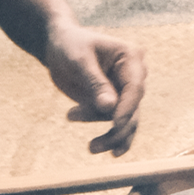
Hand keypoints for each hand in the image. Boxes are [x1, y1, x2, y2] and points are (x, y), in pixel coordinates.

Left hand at [42, 22, 145, 155]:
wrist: (59, 46)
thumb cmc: (69, 45)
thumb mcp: (79, 60)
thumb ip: (95, 82)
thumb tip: (109, 107)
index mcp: (131, 58)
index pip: (135, 87)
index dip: (127, 108)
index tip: (115, 125)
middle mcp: (134, 75)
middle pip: (133, 108)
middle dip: (117, 128)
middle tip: (96, 144)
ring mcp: (125, 91)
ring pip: (127, 121)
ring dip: (110, 136)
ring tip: (91, 147)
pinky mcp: (114, 104)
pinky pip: (117, 124)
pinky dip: (109, 137)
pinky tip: (100, 148)